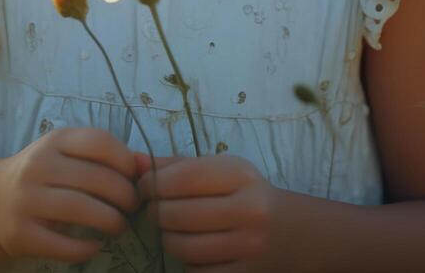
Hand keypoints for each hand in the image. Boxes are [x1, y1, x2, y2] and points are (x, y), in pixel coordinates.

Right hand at [0, 126, 141, 263]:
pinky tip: (95, 246)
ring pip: (80, 209)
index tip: (135, 178)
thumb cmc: (43, 175)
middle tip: (133, 207)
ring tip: (119, 226)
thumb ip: (109, 157)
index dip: (126, 161)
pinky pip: (62, 245)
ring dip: (111, 221)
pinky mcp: (20, 234)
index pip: (99, 142)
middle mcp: (38, 166)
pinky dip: (86, 249)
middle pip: (95, 179)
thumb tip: (150, 165)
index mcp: (54, 141)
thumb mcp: (70, 155)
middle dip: (125, 196)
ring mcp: (26, 200)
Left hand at [134, 151, 283, 270]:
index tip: (144, 188)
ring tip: (169, 230)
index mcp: (241, 176)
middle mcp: (249, 210)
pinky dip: (186, 262)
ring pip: (184, 247)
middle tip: (154, 211)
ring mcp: (249, 246)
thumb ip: (176, 165)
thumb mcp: (219, 170)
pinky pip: (197, 271)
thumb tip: (134, 162)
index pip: (184, 178)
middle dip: (155, 213)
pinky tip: (191, 249)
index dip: (153, 184)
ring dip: (166, 239)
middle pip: (179, 215)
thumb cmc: (245, 193)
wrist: (291, 232)